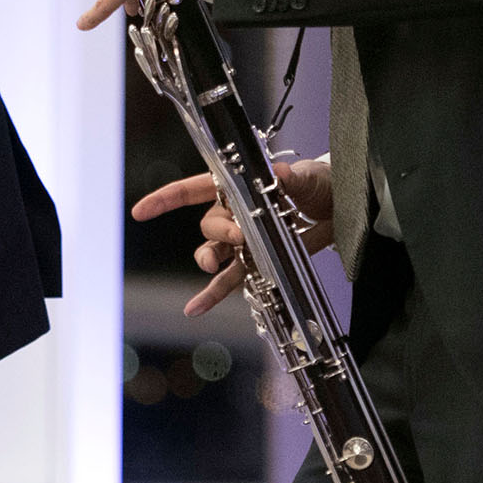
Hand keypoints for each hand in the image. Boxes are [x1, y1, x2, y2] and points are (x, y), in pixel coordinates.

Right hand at [131, 157, 333, 316]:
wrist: (340, 208)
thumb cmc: (317, 184)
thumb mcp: (306, 177)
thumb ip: (291, 179)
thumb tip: (278, 175)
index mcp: (237, 187)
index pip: (194, 190)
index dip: (167, 199)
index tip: (143, 211)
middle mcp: (234, 214)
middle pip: (208, 225)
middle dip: (219, 232)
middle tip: (240, 236)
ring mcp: (243, 240)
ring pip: (212, 252)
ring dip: (208, 260)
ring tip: (213, 265)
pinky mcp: (256, 262)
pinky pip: (229, 280)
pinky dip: (212, 295)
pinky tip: (195, 308)